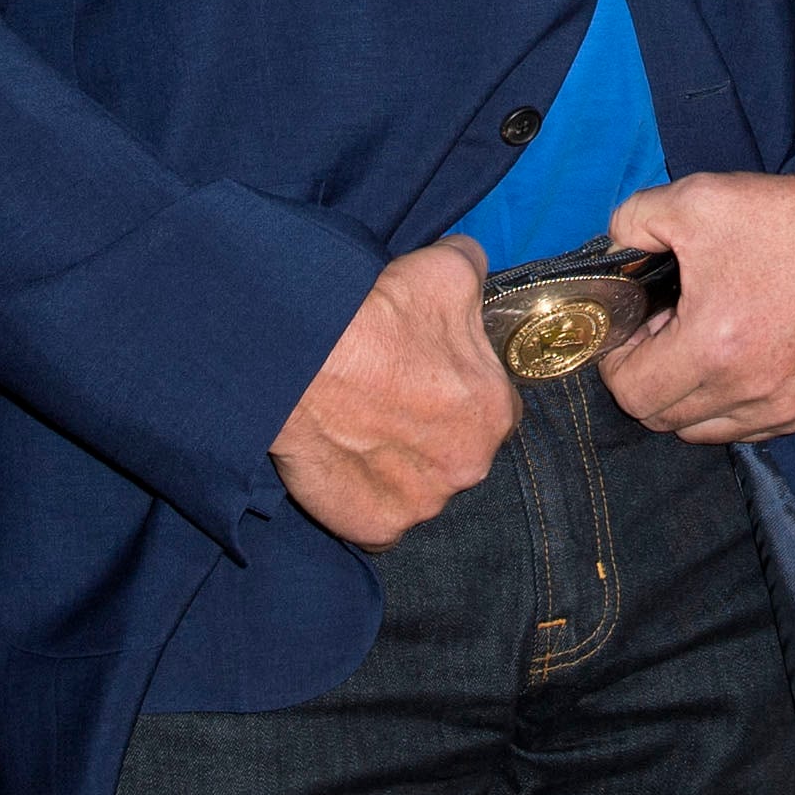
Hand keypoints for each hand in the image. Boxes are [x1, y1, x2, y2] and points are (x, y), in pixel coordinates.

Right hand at [272, 238, 516, 547]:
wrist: (299, 360)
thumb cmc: (377, 316)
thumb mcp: (445, 272)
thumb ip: (474, 273)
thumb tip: (476, 266)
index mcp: (494, 411)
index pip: (495, 408)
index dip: (464, 390)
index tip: (432, 378)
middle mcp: (468, 467)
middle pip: (459, 452)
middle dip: (434, 433)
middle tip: (390, 402)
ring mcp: (421, 505)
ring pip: (420, 488)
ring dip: (399, 466)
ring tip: (360, 429)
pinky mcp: (375, 527)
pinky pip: (380, 520)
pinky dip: (365, 499)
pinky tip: (345, 464)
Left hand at [597, 152, 794, 442]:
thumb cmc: (781, 217)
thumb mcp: (691, 199)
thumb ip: (629, 225)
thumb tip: (614, 253)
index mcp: (712, 347)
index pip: (630, 392)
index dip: (618, 359)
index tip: (635, 327)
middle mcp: (749, 390)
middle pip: (661, 418)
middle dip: (650, 376)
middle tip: (665, 329)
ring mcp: (783, 406)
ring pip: (703, 431)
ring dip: (688, 396)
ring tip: (703, 343)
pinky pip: (747, 428)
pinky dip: (730, 404)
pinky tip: (739, 356)